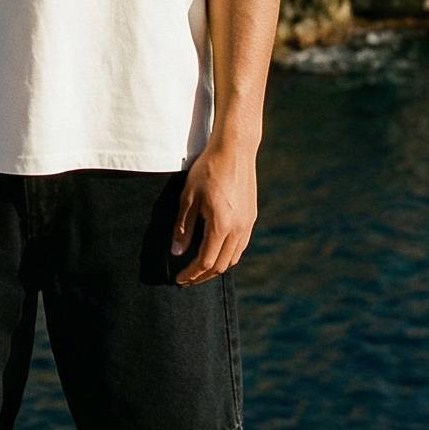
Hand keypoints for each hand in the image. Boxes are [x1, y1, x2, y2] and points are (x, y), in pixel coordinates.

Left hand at [171, 138, 256, 284]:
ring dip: (216, 268)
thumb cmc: (208, 169)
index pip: (206, 262)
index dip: (191, 274)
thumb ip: (183, 227)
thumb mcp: (188, 197)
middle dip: (202, 276)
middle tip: (187, 280)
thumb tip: (177, 252)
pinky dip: (227, 255)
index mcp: (222, 225)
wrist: (235, 149)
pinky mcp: (251, 217)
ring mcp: (248, 224)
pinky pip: (241, 246)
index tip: (179, 279)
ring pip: (233, 258)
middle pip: (221, 265)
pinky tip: (215, 251)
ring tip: (199, 270)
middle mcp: (239, 229)